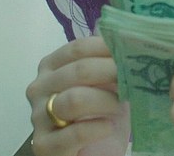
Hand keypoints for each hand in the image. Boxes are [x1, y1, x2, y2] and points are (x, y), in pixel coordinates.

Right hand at [25, 36, 129, 155]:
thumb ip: (109, 57)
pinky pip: (73, 133)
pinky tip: (109, 127)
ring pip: (74, 100)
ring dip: (106, 100)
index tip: (133, 52)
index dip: (108, 48)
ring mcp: (38, 118)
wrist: (92, 152)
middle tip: (135, 77)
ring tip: (121, 104)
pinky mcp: (45, 146)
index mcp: (51, 67)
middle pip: (78, 71)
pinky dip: (97, 128)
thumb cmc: (100, 112)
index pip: (78, 48)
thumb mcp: (107, 82)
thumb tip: (126, 29)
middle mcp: (39, 88)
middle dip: (112, 72)